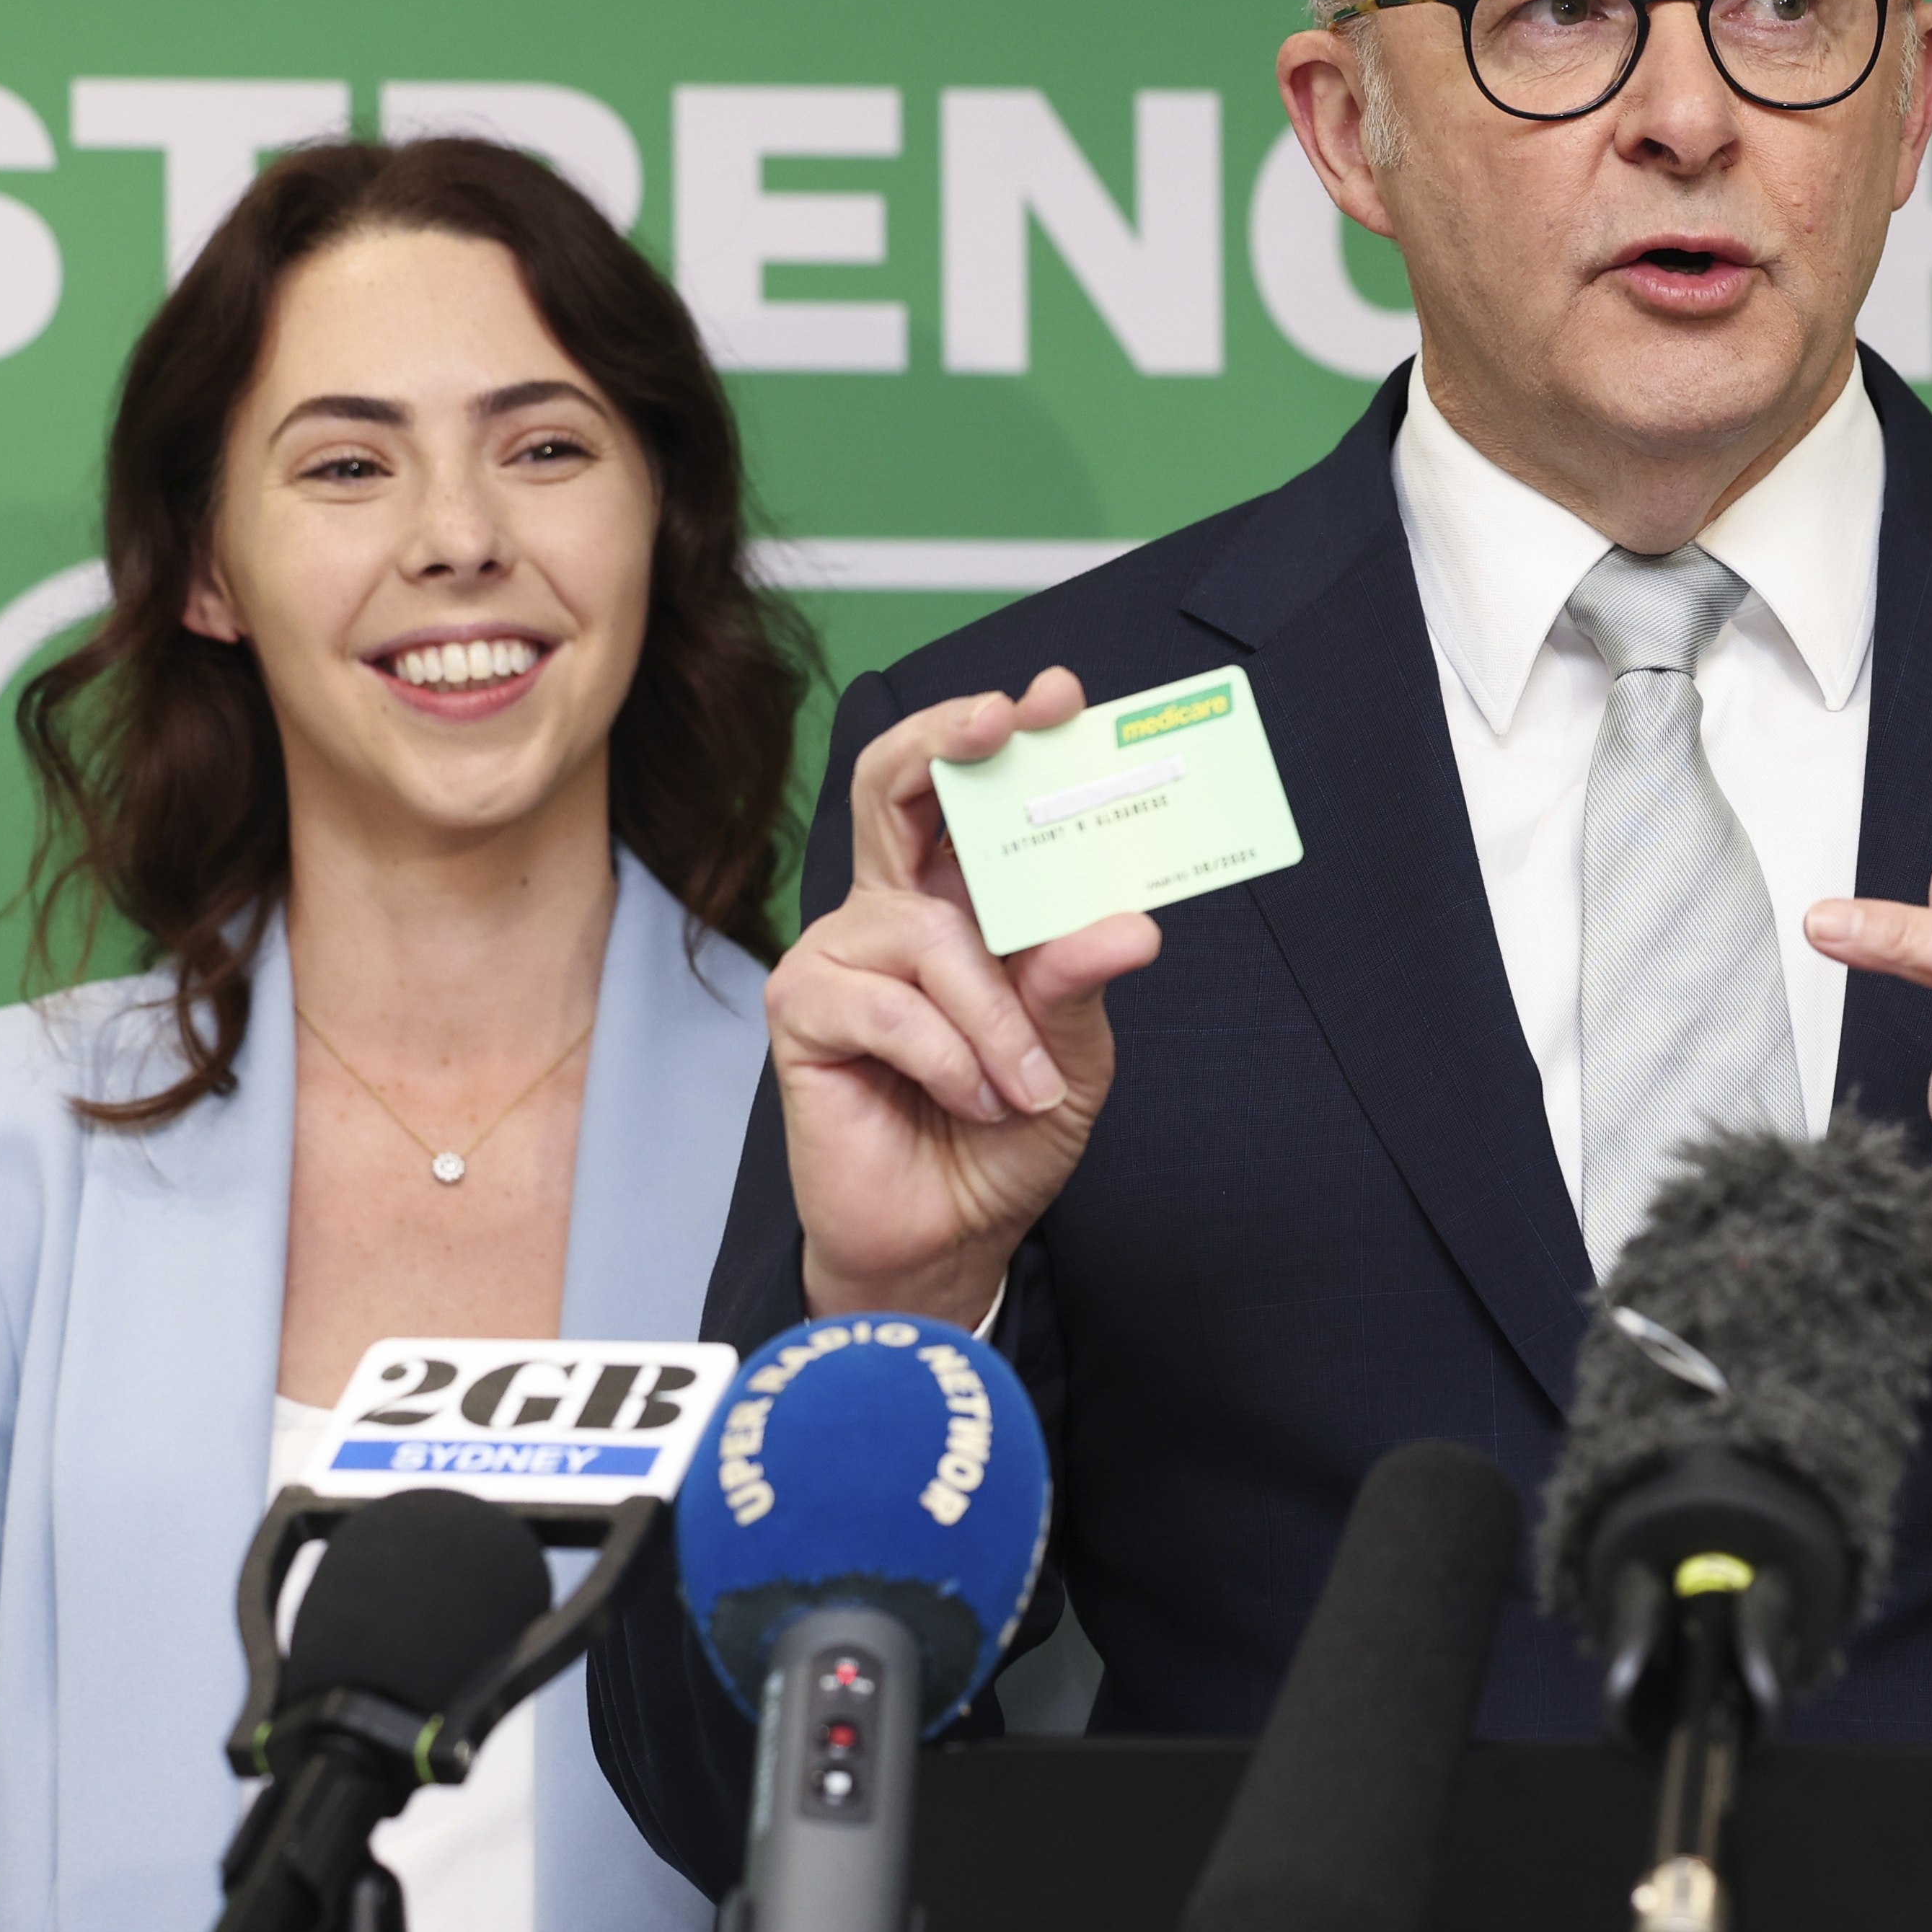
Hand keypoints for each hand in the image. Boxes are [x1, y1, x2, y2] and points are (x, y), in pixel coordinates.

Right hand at [766, 668, 1160, 1324]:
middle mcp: (892, 909)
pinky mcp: (803, 1010)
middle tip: (1005, 721)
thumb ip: (1081, 982)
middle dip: (947, 742)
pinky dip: (951, 1058)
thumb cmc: (1006, 1130)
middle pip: (888, 784)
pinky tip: (973, 1098)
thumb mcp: (1073, 1054)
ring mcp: (840, 954)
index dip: (995, 733)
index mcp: (958, 900)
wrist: (950, 1234)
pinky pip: (891, 1007)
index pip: (963, 791)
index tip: (1055, 697)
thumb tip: (1128, 924)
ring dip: (996, 1017)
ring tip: (1027, 1086)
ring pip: (929, 934)